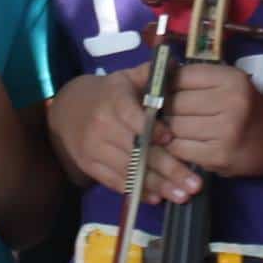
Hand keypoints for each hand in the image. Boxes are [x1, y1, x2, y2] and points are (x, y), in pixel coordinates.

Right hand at [49, 67, 200, 203]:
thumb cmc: (108, 93)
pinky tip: (157, 197)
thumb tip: (177, 65)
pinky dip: (137, 191)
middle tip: (194, 184)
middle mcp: (102, 126)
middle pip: (137, 150)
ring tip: (182, 196)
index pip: (132, 117)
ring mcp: (94, 149)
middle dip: (167, 168)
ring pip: (129, 170)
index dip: (151, 128)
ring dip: (157, 185)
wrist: (67, 110)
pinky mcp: (90, 166)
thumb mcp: (126, 78)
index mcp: (113, 101)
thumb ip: (150, 74)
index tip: (172, 138)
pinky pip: (115, 182)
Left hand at [162, 63, 262, 176]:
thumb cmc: (248, 109)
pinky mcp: (220, 155)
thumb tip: (157, 83)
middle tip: (166, 114)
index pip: (182, 76)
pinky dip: (175, 148)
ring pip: (175, 127)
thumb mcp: (230, 84)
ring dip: (168, 131)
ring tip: (173, 131)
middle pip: (176, 103)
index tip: (164, 92)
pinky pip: (181, 149)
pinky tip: (182, 145)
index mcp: (231, 79)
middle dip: (166, 110)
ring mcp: (226, 130)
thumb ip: (199, 81)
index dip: (168, 85)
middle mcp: (231, 101)